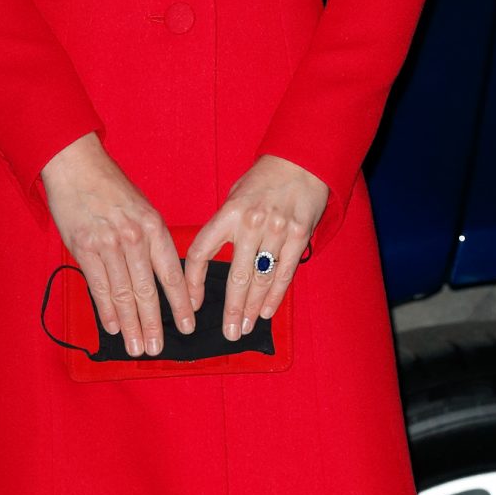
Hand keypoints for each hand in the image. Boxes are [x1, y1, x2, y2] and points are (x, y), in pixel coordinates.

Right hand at [40, 131, 192, 355]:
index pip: (172, 275)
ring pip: (123, 294)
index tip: (187, 326)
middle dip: (155, 324)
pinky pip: (98, 286)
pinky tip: (113, 327)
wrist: (77, 166)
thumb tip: (161, 279)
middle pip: (148, 291)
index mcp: (154, 228)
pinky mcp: (84, 248)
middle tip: (158, 349)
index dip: (180, 304)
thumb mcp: (142, 209)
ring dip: (131, 325)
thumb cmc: (111, 188)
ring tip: (137, 347)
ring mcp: (108, 244)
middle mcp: (134, 238)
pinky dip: (106, 310)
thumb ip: (152, 242)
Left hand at [187, 154, 329, 339]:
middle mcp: (251, 224)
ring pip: (261, 279)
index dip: (193, 282)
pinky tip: (267, 312)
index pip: (201, 253)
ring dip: (253, 308)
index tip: (193, 304)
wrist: (302, 161)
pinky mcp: (299, 236)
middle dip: (232, 309)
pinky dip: (275, 295)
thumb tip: (210, 262)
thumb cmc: (263, 181)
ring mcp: (277, 231)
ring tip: (246, 327)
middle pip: (236, 276)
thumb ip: (224, 227)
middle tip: (229, 333)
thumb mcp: (235, 197)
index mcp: (228, 213)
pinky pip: (284, 272)